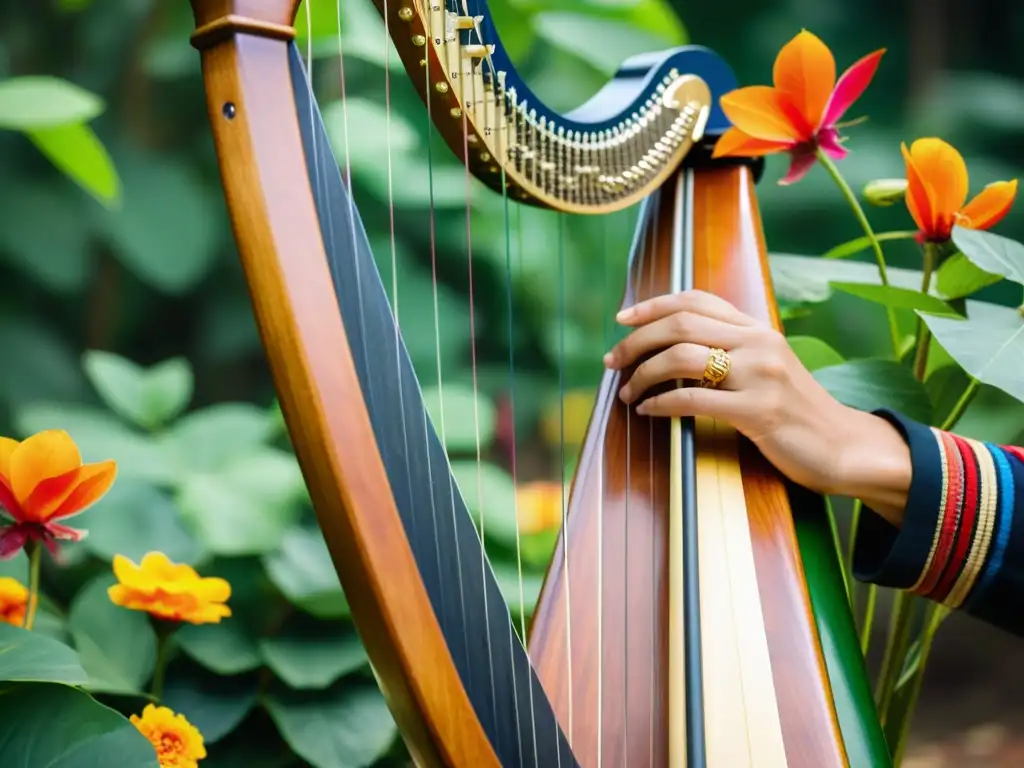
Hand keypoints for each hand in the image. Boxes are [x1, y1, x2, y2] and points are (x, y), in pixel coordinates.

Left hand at [603, 290, 911, 524]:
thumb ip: (731, 351)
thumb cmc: (797, 412)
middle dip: (637, 341)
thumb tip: (673, 348)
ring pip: (682, 357)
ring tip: (627, 392)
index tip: (622, 319)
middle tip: (612, 361)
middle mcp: (759, 343)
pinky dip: (661, 404)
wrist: (844, 447)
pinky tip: (647, 411)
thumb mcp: (767, 369)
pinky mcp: (760, 411)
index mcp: (758, 329)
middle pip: (681, 324)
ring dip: (643, 373)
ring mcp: (761, 375)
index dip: (653, 305)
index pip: (696, 300)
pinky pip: (694, 400)